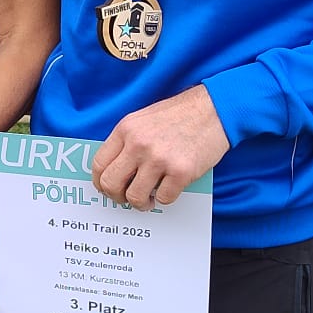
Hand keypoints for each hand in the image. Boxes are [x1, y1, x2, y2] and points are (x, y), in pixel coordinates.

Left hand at [91, 85, 228, 209]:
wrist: (214, 109)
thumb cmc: (180, 115)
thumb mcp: (143, 120)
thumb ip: (126, 142)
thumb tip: (114, 170)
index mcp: (126, 130)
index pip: (99, 164)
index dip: (100, 182)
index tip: (108, 188)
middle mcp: (139, 144)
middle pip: (110, 184)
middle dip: (117, 197)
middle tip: (127, 197)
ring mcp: (159, 159)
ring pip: (135, 197)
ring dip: (141, 202)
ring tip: (149, 197)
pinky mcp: (181, 172)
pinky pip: (163, 198)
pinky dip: (165, 197)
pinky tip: (170, 187)